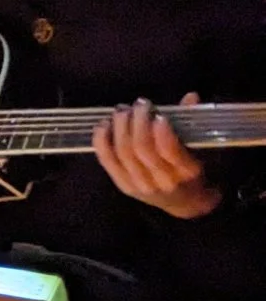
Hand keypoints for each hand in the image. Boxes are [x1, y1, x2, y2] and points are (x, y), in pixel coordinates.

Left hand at [94, 93, 219, 218]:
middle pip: (141, 147)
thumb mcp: (199, 149)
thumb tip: (190, 97)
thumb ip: (193, 122)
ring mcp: (139, 184)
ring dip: (120, 126)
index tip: (159, 114)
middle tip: (140, 105)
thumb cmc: (192, 171)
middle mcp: (162, 181)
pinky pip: (106, 160)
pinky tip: (104, 125)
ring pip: (123, 152)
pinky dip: (101, 140)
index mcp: (186, 171)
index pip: (168, 149)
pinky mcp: (122, 184)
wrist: (183, 203)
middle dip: (137, 121)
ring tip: (123, 110)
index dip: (160, 129)